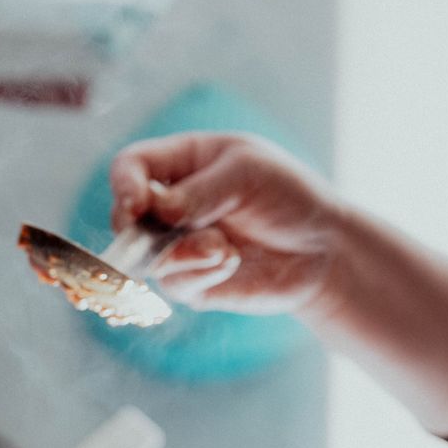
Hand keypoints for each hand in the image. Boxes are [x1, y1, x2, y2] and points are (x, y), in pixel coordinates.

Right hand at [109, 133, 340, 314]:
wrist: (323, 249)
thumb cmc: (288, 196)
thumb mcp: (248, 173)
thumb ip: (199, 190)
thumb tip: (153, 211)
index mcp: (181, 163)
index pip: (130, 167)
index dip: (124, 184)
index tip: (138, 203)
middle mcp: (170, 206)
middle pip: (125, 217)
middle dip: (139, 229)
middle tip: (162, 233)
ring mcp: (179, 247)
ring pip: (148, 258)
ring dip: (183, 254)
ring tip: (223, 250)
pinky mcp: (193, 284)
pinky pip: (176, 284)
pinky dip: (201, 273)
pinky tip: (231, 262)